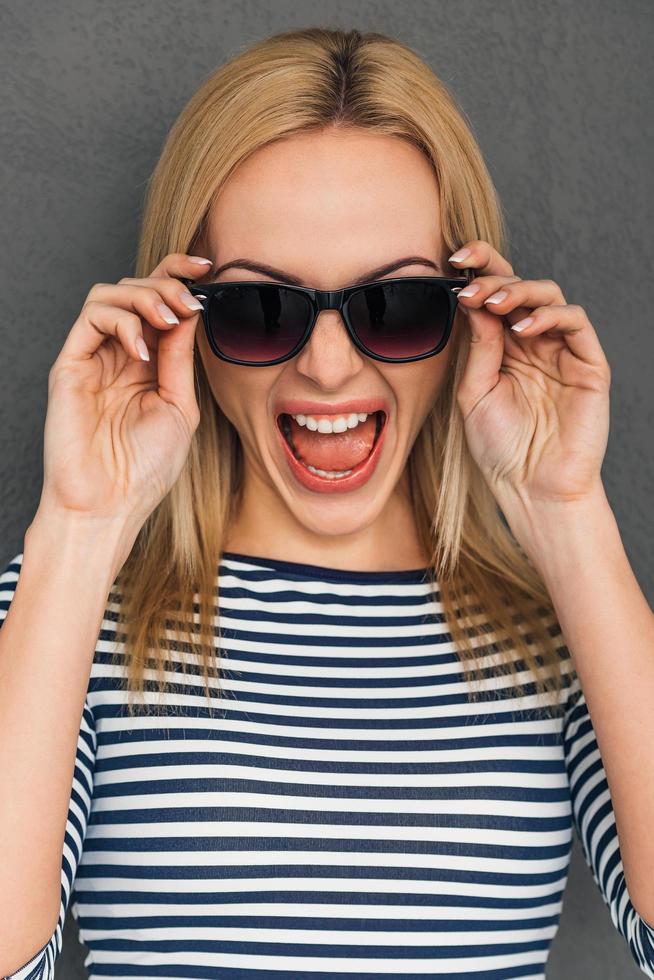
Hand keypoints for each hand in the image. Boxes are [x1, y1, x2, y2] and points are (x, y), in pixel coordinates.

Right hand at [34, 253, 210, 558]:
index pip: (160, 305)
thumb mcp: (179, 405)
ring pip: (111, 294)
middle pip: (137, 290)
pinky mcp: (71, 365)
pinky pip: (91, 318)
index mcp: (149, 364)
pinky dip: (121, 322)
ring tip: (167, 320)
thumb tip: (190, 310)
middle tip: (188, 302)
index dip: (179, 276)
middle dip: (167, 285)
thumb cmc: (145, 469)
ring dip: (145, 296)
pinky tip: (142, 351)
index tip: (207, 268)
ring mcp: (94, 358)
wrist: (109, 506)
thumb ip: (180, 357)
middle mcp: (120, 355)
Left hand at [451, 240, 610, 507]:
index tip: (452, 258)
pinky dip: (550, 316)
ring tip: (493, 301)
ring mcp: (561, 351)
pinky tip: (523, 328)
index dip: (478, 269)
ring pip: (548, 296)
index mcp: (502, 347)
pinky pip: (575, 322)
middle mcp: (532, 343)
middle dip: (494, 276)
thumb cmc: (500, 447)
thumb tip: (473, 298)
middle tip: (470, 280)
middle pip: (519, 288)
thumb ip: (478, 346)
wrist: (531, 488)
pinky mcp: (587, 364)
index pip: (492, 296)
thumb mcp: (474, 392)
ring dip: (519, 291)